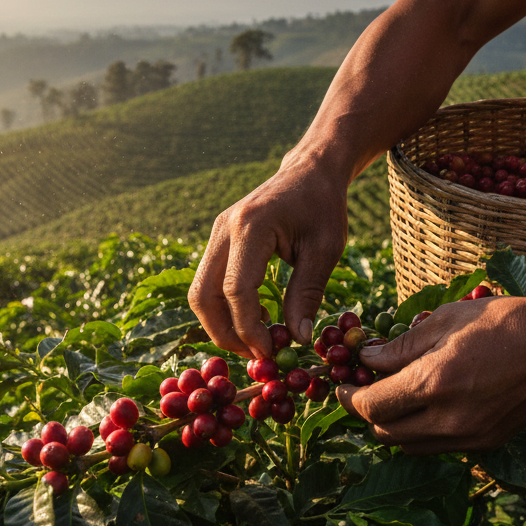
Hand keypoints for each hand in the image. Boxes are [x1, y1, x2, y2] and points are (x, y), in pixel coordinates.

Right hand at [188, 157, 348, 358]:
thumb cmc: (323, 207)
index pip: (236, 290)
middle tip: (256, 354)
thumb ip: (308, 294)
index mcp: (251, 227)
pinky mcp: (218, 240)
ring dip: (221, 324)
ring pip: (199, 292)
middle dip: (224, 333)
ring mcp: (217, 233)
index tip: (270, 351)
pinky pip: (209, 282)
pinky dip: (224, 308)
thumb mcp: (325, 250)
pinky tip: (254, 320)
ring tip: (256, 341)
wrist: (310, 172)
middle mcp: (224, 229)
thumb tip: (298, 340)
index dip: (249, 328)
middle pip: (202, 295)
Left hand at [337, 295, 525, 453]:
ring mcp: (470, 437)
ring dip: (391, 425)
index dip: (349, 396)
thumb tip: (367, 358)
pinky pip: (436, 445)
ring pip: (409, 446)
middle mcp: (449, 420)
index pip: (372, 407)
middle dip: (366, 412)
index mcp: (435, 385)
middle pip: (385, 433)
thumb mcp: (444, 320)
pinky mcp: (486, 444)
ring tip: (390, 393)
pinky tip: (423, 402)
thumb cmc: (505, 322)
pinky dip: (419, 430)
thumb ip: (401, 346)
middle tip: (359, 387)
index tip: (341, 382)